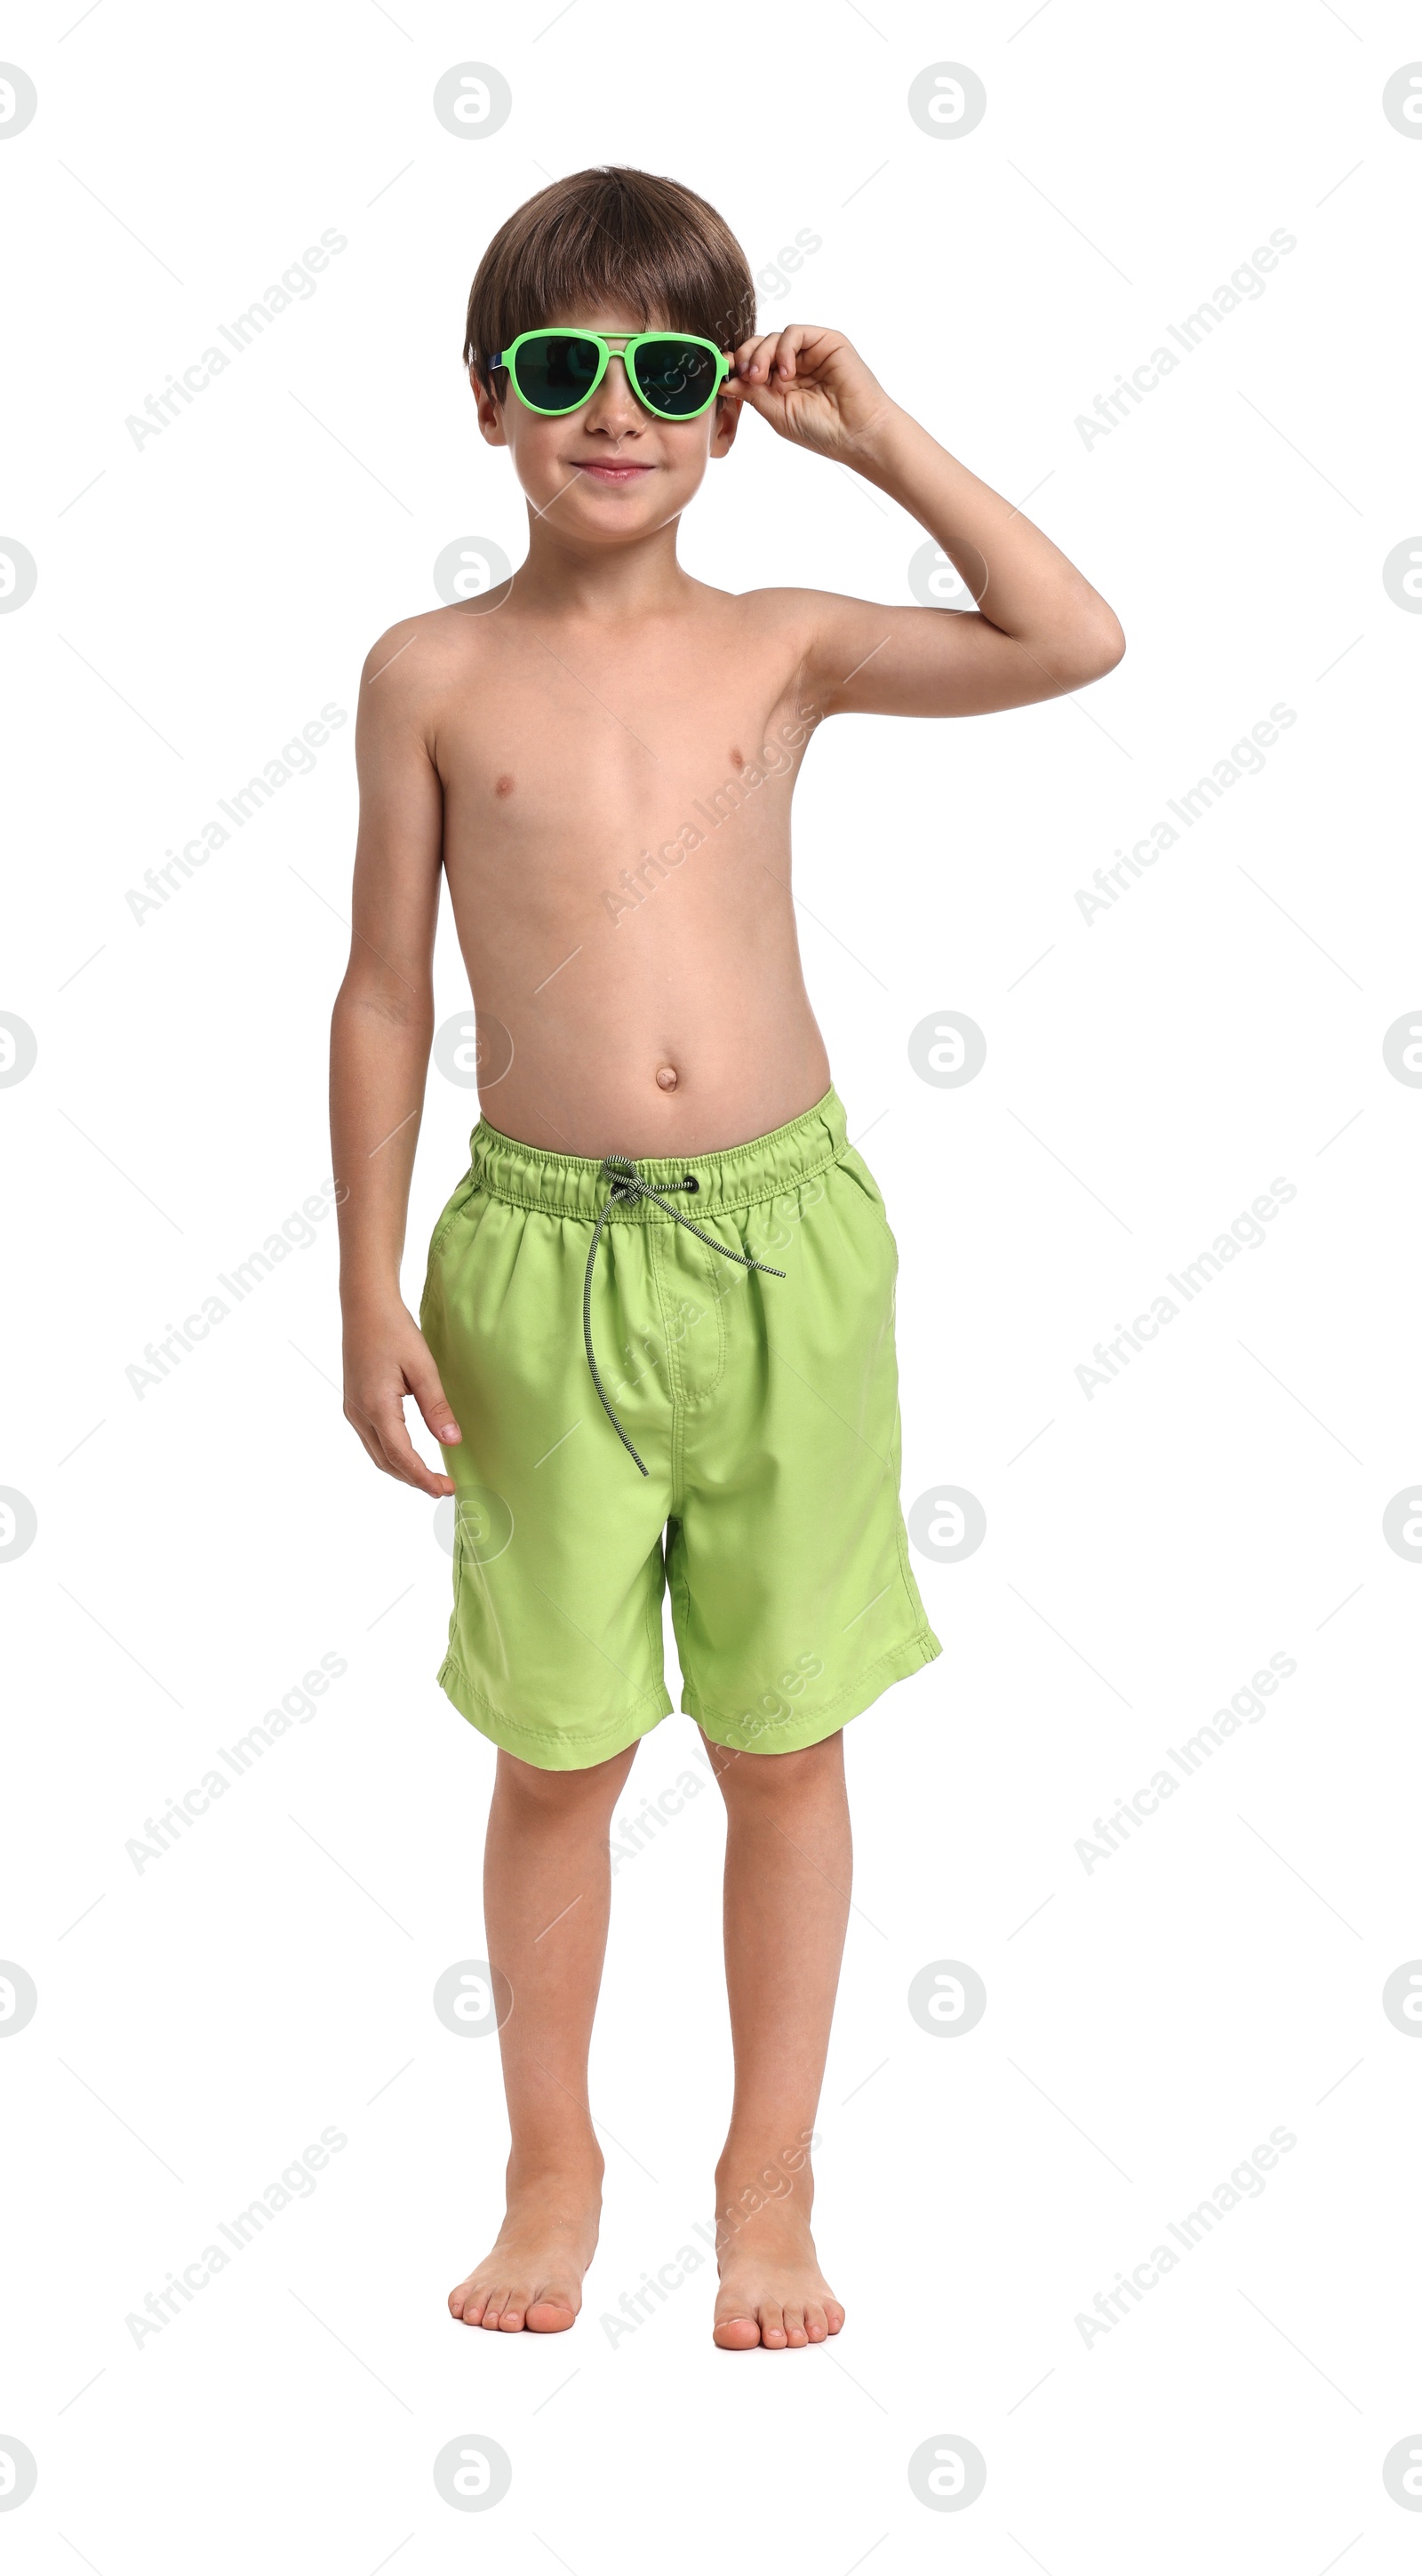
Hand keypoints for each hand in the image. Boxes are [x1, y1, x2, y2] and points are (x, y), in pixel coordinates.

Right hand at [342, 1302, 461, 1497]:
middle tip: (443, 1487)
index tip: (446, 1489)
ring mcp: (352, 1409)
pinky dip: (391, 1454)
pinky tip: (409, 1454)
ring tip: (429, 1476)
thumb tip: (452, 1441)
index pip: (402, 1457)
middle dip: (414, 1479)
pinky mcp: (353, 1404)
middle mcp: (359, 1413)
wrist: (365, 1306)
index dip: (424, 1477)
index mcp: (377, 1407)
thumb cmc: (394, 1330)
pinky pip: (371, 1440)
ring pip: (377, 1454)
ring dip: (402, 1470)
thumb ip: (436, 1407)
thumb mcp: (423, 1368)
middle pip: (386, 1462)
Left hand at [723, 324, 895, 460]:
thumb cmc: (821, 430)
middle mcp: (794, 365)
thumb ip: (752, 393)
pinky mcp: (826, 341)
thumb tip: (723, 379)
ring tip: (767, 379)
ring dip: (762, 355)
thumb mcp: (776, 413)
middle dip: (746, 358)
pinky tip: (787, 372)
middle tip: (747, 377)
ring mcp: (810, 352)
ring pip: (774, 338)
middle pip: (759, 345)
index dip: (735, 365)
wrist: (857, 433)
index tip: (722, 373)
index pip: (751, 363)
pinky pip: (795, 332)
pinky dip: (784, 349)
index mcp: (781, 384)